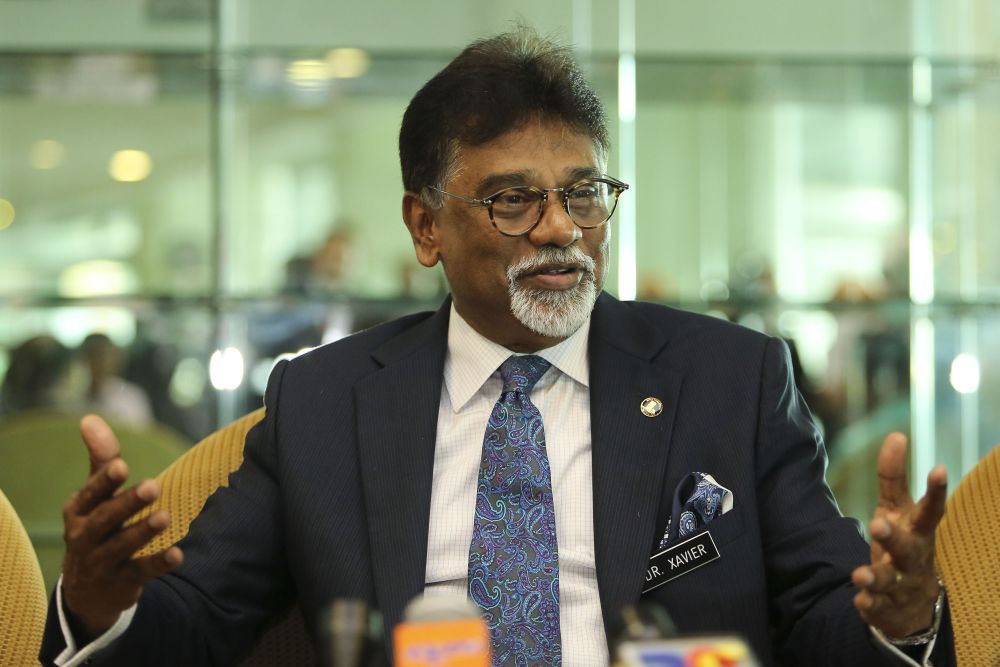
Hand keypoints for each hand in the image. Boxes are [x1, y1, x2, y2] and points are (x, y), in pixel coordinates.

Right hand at [61, 415, 183, 638]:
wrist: (86, 591)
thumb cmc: (96, 527)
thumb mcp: (94, 495)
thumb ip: (100, 459)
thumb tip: (90, 418)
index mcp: (78, 511)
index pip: (90, 494)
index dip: (104, 481)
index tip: (122, 465)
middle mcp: (84, 537)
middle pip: (105, 519)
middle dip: (128, 503)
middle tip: (153, 486)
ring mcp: (100, 563)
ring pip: (120, 546)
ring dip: (142, 531)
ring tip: (165, 516)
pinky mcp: (120, 583)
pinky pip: (139, 572)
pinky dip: (157, 564)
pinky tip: (177, 555)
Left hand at [851, 433, 946, 637]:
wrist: (913, 602)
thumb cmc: (905, 541)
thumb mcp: (898, 509)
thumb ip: (893, 477)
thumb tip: (896, 434)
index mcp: (917, 530)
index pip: (930, 510)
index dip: (936, 491)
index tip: (939, 468)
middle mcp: (913, 557)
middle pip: (907, 547)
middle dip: (893, 537)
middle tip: (878, 524)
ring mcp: (900, 584)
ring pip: (889, 581)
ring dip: (875, 577)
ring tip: (860, 574)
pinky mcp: (884, 606)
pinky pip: (877, 608)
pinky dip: (869, 605)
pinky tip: (860, 601)